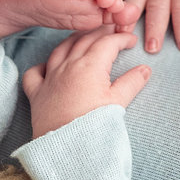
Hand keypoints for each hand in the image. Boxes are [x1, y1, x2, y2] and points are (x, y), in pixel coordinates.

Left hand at [22, 27, 150, 135]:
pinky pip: (35, 72)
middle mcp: (68, 66)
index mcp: (90, 65)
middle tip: (113, 31)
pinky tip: (49, 66)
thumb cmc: (94, 126)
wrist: (67, 148)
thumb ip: (132, 82)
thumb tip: (145, 69)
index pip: (108, 42)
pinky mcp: (37, 93)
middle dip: (101, 32)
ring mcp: (50, 78)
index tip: (131, 40)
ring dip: (75, 39)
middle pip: (85, 39)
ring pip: (60, 49)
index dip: (121, 38)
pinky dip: (42, 64)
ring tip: (85, 38)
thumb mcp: (118, 103)